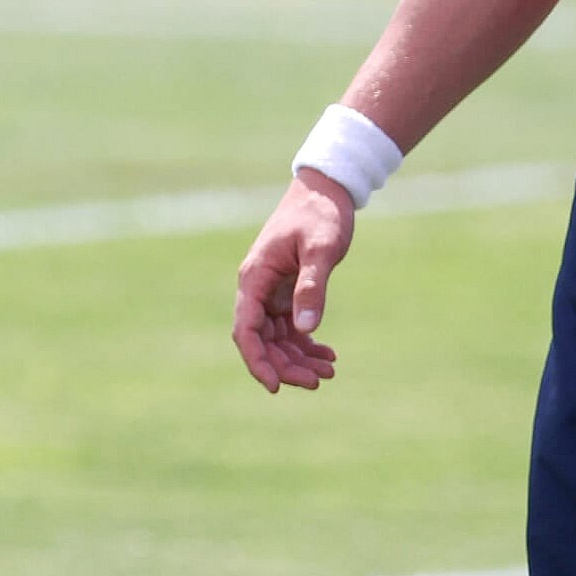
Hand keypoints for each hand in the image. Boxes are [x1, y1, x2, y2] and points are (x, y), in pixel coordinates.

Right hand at [231, 172, 353, 392]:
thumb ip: (312, 286)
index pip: (247, 330)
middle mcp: (258, 288)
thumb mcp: (320, 248)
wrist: (327, 189)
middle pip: (262, 340)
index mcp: (255, 277)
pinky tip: (327, 355)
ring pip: (278, 338)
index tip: (276, 386)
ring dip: (299, 358)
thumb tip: (306, 329)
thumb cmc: (321, 213)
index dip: (258, 361)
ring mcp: (271, 291)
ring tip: (329, 372)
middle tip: (318, 381)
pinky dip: (306, 342)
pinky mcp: (287, 291)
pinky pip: (291, 327)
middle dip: (286, 365)